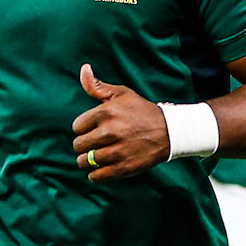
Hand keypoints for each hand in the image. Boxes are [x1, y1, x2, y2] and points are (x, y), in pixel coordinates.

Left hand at [71, 64, 168, 180]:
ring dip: (88, 160)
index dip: (84, 128)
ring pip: (85, 162)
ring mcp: (116, 151)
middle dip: (84, 144)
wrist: (169, 132)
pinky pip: (96, 176)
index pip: (77, 127)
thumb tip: (83, 69)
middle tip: (95, 143)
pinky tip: (102, 167)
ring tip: (97, 155)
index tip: (94, 128)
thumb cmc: (141, 111)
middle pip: (78, 145)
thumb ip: (97, 86)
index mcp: (105, 113)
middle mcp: (109, 132)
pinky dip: (95, 174)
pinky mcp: (122, 168)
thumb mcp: (121, 94)